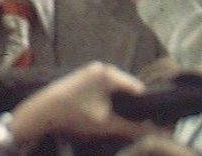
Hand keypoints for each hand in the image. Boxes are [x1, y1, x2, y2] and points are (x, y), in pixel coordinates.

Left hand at [11, 62, 160, 147]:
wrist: (40, 114)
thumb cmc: (74, 116)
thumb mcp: (106, 125)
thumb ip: (134, 129)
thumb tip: (161, 134)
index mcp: (109, 73)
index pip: (138, 89)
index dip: (146, 106)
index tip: (150, 121)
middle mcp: (101, 67)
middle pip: (126, 89)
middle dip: (131, 107)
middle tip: (132, 124)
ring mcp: (90, 71)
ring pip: (114, 90)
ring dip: (118, 105)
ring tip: (118, 121)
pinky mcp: (81, 78)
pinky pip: (102, 89)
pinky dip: (106, 101)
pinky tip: (103, 114)